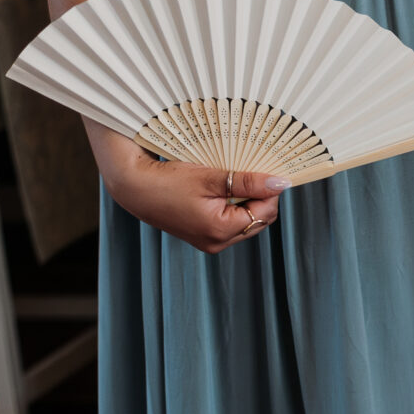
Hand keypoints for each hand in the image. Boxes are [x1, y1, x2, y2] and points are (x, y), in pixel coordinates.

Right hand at [94, 131, 283, 252]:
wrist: (132, 187)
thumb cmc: (167, 181)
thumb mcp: (211, 178)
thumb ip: (248, 182)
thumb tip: (281, 184)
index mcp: (221, 231)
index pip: (265, 212)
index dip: (269, 190)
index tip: (267, 170)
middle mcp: (217, 243)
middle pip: (259, 220)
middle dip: (260, 197)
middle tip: (250, 173)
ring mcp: (209, 242)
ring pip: (246, 222)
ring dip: (246, 201)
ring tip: (233, 180)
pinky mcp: (202, 236)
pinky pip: (230, 223)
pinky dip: (233, 206)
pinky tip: (222, 190)